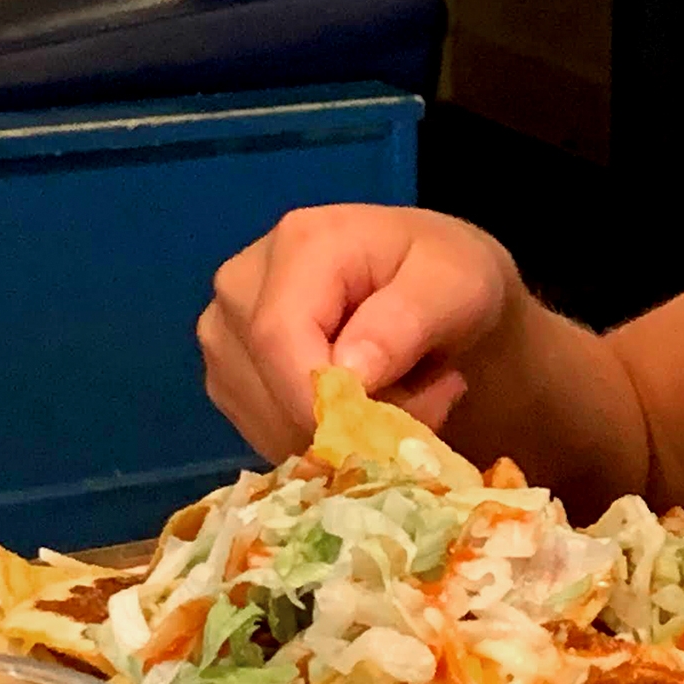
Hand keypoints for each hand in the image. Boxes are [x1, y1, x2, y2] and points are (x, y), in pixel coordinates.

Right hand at [198, 206, 521, 461]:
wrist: (433, 282)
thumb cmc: (448, 275)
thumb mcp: (458, 285)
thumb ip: (408, 321)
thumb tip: (348, 375)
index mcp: (300, 244)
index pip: (277, 338)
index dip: (320, 401)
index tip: (387, 430)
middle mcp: (243, 283)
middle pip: (266, 385)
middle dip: (346, 423)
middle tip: (427, 405)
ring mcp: (226, 330)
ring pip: (264, 420)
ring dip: (340, 435)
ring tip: (405, 398)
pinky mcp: (229, 373)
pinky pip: (263, 432)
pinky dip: (321, 439)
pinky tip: (366, 408)